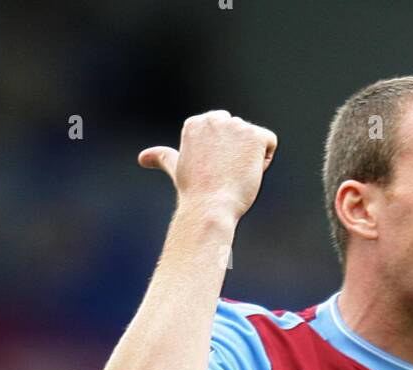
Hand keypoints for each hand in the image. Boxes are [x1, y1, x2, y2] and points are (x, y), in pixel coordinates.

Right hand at [138, 110, 277, 223]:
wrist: (209, 208)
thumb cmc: (194, 194)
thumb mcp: (177, 169)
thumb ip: (163, 157)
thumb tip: (142, 158)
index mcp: (195, 123)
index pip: (223, 134)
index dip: (222, 156)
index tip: (213, 172)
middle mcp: (214, 119)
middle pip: (240, 135)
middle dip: (237, 156)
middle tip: (223, 176)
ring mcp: (234, 125)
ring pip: (254, 141)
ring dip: (249, 160)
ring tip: (234, 176)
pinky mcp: (253, 135)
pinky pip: (270, 143)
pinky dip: (264, 160)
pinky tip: (248, 172)